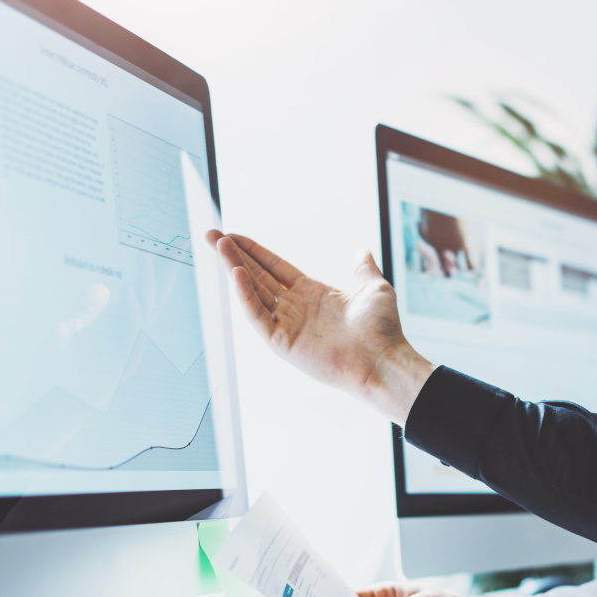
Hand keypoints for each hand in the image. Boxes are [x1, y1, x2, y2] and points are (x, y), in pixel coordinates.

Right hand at [207, 230, 436, 425]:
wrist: (383, 360)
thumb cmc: (383, 331)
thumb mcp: (375, 289)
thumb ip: (363, 269)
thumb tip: (362, 252)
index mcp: (313, 294)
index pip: (275, 268)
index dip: (255, 252)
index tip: (235, 236)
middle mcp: (296, 308)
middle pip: (257, 276)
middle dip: (234, 255)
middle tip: (213, 236)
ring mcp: (287, 324)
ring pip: (253, 292)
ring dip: (235, 268)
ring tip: (219, 245)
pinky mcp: (283, 342)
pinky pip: (258, 316)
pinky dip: (245, 297)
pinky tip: (236, 274)